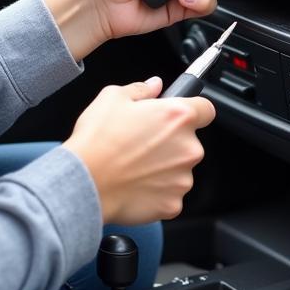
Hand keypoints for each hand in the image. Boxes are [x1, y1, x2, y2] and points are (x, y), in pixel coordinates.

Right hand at [63, 77, 213, 223]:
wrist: (83, 184)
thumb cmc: (96, 141)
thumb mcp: (113, 97)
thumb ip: (142, 88)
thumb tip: (155, 85)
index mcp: (179, 117)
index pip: (206, 109)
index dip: (192, 111)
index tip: (179, 117)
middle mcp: (188, 147)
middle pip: (190, 142)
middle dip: (172, 142)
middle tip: (144, 144)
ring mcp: (183, 178)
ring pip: (180, 169)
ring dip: (165, 168)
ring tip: (135, 166)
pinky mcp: (173, 204)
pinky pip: (170, 194)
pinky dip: (157, 192)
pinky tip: (136, 185)